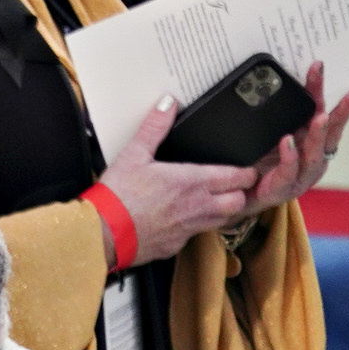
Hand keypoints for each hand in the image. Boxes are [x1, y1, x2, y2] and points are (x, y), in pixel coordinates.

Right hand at [97, 98, 259, 266]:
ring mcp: (188, 228)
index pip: (239, 177)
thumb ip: (154, 128)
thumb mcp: (133, 155)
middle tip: (231, 186)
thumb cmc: (117, 198)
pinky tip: (180, 220)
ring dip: (221, 211)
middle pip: (238, 201)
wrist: (101, 235)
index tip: (244, 169)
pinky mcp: (174, 245)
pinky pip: (194, 236)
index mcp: (194, 181)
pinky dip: (193, 228)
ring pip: (222, 221)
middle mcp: (198, 206)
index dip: (247, 172)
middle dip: (239, 193)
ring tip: (211, 202)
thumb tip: (167, 104)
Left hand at [239, 61, 348, 219]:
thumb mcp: (270, 136)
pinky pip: (290, 170)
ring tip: (320, 117)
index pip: (319, 111)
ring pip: (315, 152)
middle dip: (341, 112)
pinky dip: (290, 156)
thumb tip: (265, 85)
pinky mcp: (285, 187)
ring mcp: (302, 174)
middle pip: (330, 132)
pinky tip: (287, 142)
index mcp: (310, 140)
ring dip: (319, 133)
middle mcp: (313, 156)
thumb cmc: (260, 164)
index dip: (320, 90)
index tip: (319, 68)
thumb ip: (275, 118)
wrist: (240, 195)